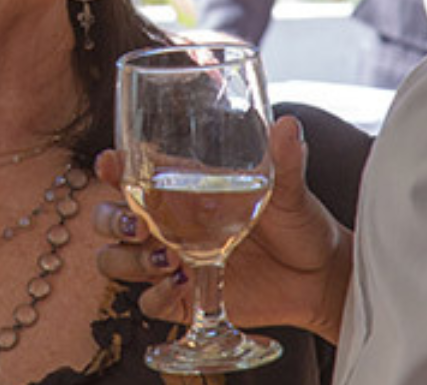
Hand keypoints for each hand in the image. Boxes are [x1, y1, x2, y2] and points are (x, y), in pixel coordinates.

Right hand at [92, 115, 353, 341]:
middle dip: (110, 219)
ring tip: (167, 259)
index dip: (111, 168)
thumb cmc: (298, 223)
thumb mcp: (291, 190)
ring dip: (128, 259)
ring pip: (115, 259)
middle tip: (137, 225)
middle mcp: (167, 224)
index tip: (110, 163)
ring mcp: (170, 262)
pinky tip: (179, 284)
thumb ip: (284, 160)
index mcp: (181, 189)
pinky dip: (154, 295)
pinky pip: (147, 301)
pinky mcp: (181, 298)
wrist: (319, 277)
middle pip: (107, 218)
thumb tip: (287, 124)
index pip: (130, 173)